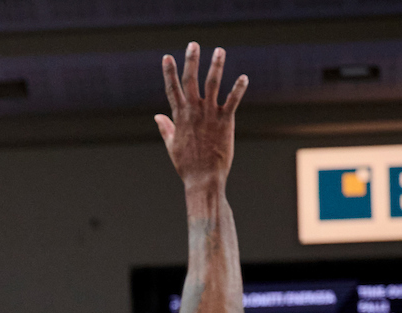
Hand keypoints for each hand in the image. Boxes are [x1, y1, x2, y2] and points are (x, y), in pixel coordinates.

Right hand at [156, 42, 247, 189]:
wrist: (203, 178)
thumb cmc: (186, 165)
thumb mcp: (171, 145)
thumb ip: (166, 128)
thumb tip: (157, 117)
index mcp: (179, 116)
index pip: (172, 89)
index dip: (168, 72)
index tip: (167, 57)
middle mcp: (193, 112)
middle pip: (190, 80)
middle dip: (191, 61)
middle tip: (193, 44)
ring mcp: (209, 115)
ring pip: (212, 84)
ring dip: (216, 66)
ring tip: (219, 50)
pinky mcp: (225, 121)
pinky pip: (232, 101)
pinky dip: (238, 88)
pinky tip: (243, 77)